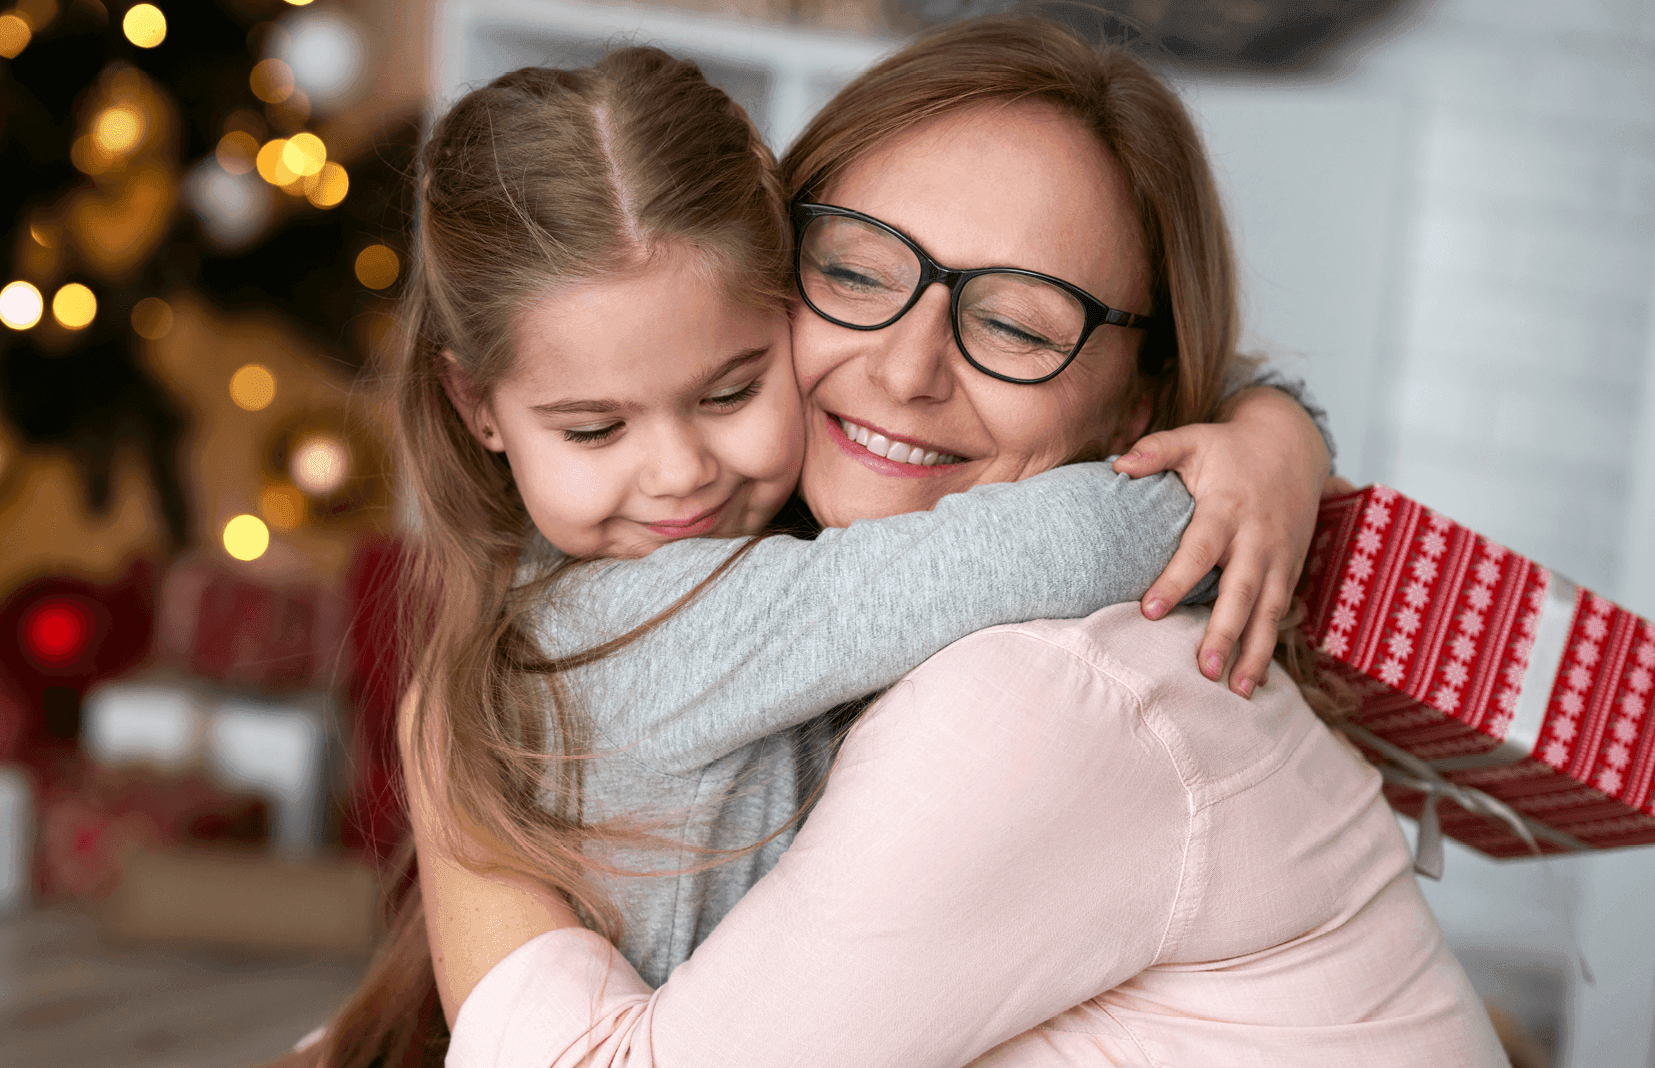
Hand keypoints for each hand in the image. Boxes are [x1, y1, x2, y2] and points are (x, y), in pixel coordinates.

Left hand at [1113, 387, 1329, 697]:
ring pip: (1270, 611)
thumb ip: (1156, 450)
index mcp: (1227, 509)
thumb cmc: (1230, 448)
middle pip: (1242, 590)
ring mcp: (1279, 557)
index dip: (1176, 580)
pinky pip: (1283, 613)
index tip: (1150, 611)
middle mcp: (1257, 538)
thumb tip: (1116, 463)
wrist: (1293, 444)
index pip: (1199, 549)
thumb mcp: (1194, 439)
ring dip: (1256, 652)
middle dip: (1226, 631)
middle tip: (1205, 669)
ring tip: (1236, 690)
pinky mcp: (1291, 569)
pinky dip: (1272, 647)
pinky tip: (1254, 679)